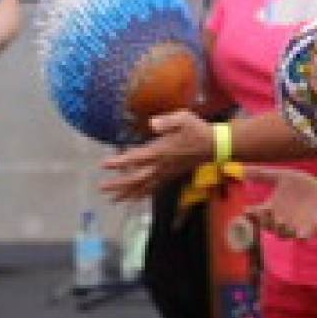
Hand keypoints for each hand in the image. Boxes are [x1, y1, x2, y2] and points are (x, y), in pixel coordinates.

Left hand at [100, 109, 216, 200]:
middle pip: (136, 178)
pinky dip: (142, 194)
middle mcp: (161, 165)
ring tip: (113, 199)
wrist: (215, 145)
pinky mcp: (171, 176)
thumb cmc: (197, 129)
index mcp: (161, 151)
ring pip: (144, 186)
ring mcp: (166, 173)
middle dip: (119, 184)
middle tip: (102, 188)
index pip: (136, 158)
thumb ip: (167, 121)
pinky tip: (133, 198)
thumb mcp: (183, 118)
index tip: (104, 164)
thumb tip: (152, 124)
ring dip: (128, 193)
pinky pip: (154, 188)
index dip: (120, 162)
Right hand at [245, 167, 316, 241]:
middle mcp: (279, 220)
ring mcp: (293, 227)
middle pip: (266, 226)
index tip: (247, 209)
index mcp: (270, 208)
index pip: (254, 215)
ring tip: (280, 219)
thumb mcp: (282, 176)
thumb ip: (262, 174)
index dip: (248, 215)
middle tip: (263, 211)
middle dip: (263, 221)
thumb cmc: (301, 185)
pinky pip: (302, 238)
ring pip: (281, 234)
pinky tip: (299, 234)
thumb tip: (240, 169)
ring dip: (279, 228)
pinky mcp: (308, 231)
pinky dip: (300, 237)